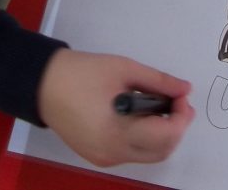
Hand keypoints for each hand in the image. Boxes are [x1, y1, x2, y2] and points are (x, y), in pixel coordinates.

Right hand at [37, 49, 194, 166]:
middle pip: (161, 151)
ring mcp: (104, 158)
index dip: (181, 115)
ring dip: (162, 134)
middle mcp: (112, 153)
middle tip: (178, 100)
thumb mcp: (124, 69)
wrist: (43, 83)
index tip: (182, 95)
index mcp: (117, 133)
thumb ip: (159, 81)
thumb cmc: (80, 73)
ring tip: (161, 105)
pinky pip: (131, 153)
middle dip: (176, 126)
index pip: (166, 135)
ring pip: (148, 155)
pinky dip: (144, 138)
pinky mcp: (97, 156)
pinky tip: (142, 115)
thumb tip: (184, 89)